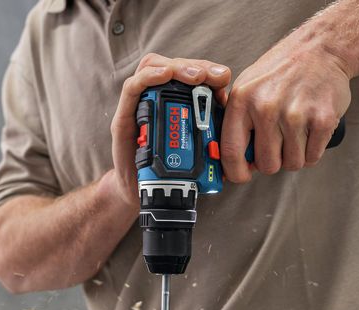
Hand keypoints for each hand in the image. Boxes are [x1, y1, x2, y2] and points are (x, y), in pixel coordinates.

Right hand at [108, 53, 231, 206]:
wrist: (143, 194)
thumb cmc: (169, 172)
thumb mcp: (198, 153)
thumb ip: (212, 136)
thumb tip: (235, 125)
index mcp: (175, 103)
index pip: (190, 75)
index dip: (208, 71)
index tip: (224, 79)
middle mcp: (155, 99)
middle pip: (174, 66)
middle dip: (197, 67)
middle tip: (216, 77)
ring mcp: (138, 106)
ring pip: (153, 67)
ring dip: (177, 68)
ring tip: (196, 77)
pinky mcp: (123, 117)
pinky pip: (133, 88)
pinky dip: (149, 77)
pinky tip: (165, 75)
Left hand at [221, 35, 352, 182]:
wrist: (321, 48)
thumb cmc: (282, 70)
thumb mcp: (247, 87)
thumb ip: (236, 123)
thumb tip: (232, 162)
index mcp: (243, 101)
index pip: (231, 151)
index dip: (236, 172)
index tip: (242, 176)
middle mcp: (267, 108)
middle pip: (267, 164)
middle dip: (272, 161)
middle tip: (278, 144)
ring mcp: (296, 115)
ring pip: (292, 164)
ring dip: (294, 155)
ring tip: (295, 133)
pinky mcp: (323, 119)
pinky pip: (313, 157)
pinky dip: (312, 150)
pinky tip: (309, 131)